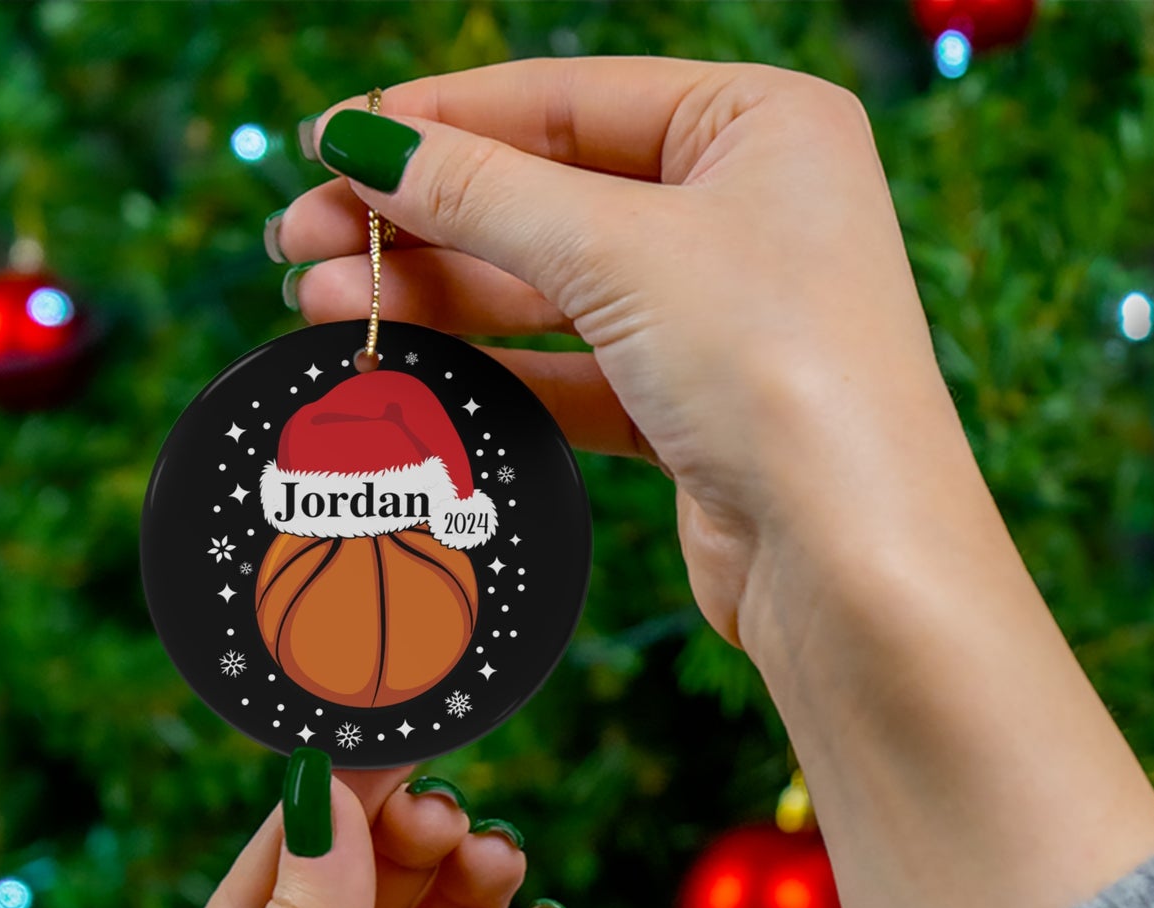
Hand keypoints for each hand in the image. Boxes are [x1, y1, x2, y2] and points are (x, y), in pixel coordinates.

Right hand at [275, 60, 1153, 907]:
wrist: (852, 563)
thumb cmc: (778, 371)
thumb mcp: (619, 253)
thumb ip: (483, 193)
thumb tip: (360, 144)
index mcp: (761, 126)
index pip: (568, 98)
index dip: (441, 121)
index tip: (330, 145)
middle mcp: (748, 210)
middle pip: (550, 195)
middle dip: (423, 220)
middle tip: (300, 241)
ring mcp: (722, 315)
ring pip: (553, 289)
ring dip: (441, 295)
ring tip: (322, 302)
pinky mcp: (695, 408)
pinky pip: (574, 369)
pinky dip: (494, 367)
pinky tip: (407, 364)